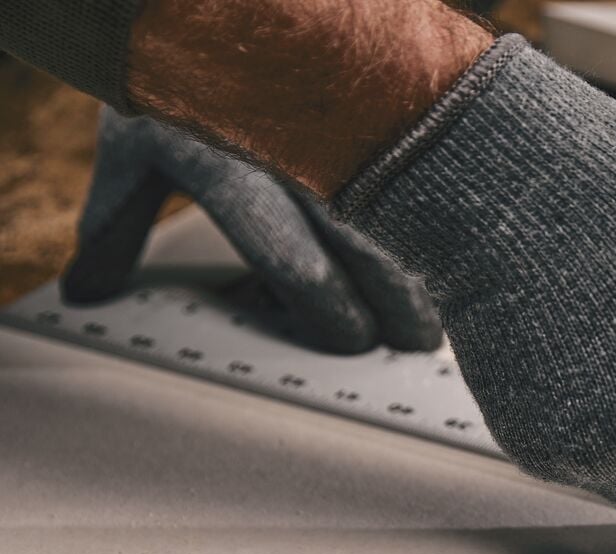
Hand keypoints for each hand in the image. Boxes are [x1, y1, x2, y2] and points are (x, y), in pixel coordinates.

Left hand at [63, 108, 441, 354]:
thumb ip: (115, 223)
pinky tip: (443, 236)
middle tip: (417, 338)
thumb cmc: (171, 69)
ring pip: (397, 209)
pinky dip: (430, 210)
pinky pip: (415, 167)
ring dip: (424, 259)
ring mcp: (336, 125)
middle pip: (364, 245)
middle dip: (399, 300)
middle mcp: (292, 151)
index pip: (292, 261)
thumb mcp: (132, 144)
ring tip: (440, 297)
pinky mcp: (371, 103)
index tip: (355, 338)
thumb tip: (89, 290)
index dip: (330, 309)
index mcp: (230, 169)